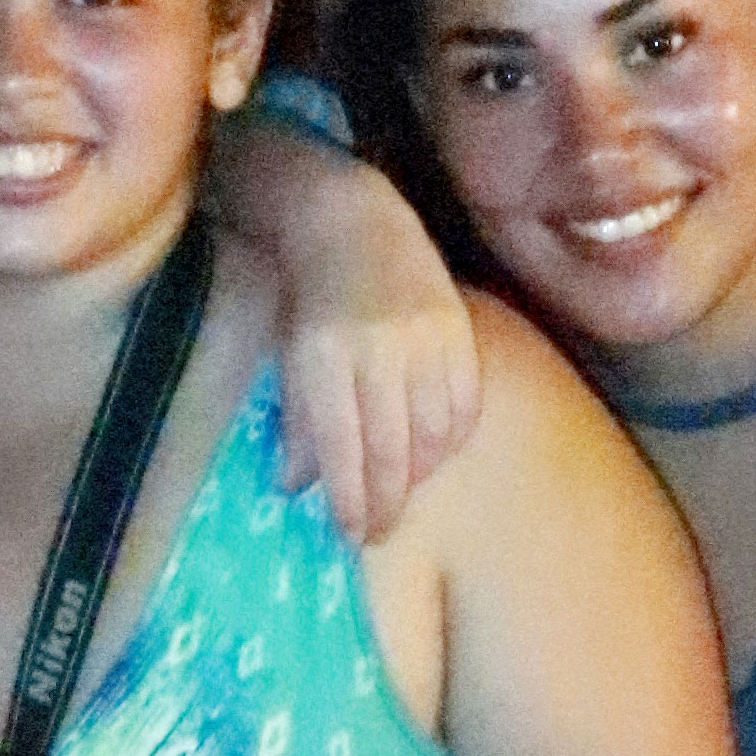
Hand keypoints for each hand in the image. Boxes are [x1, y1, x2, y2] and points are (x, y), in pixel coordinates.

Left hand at [213, 121, 482, 545]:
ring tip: (402, 494)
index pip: (342, 447)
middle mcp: (378, 349)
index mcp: (324, 355)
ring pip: (434, 435)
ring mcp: (425, 338)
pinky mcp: (460, 329)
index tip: (350, 536)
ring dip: (419, 477)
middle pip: (392, 450)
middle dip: (386, 504)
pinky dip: (451, 441)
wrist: (356, 220)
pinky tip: (433, 454)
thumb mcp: (289, 355)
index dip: (350, 501)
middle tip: (377, 534)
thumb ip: (297, 422)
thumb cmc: (312, 296)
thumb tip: (295, 489)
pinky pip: (466, 405)